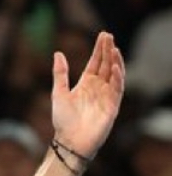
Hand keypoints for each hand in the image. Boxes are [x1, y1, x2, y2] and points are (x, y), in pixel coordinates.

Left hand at [50, 31, 124, 161]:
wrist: (69, 141)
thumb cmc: (63, 120)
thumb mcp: (58, 93)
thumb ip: (60, 74)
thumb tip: (58, 53)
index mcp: (86, 84)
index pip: (96, 62)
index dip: (99, 49)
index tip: (103, 35)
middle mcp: (98, 87)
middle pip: (106, 65)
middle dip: (108, 50)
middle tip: (109, 36)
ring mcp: (106, 96)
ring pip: (114, 74)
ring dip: (115, 61)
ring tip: (114, 49)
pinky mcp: (112, 106)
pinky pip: (117, 89)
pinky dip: (117, 78)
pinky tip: (115, 67)